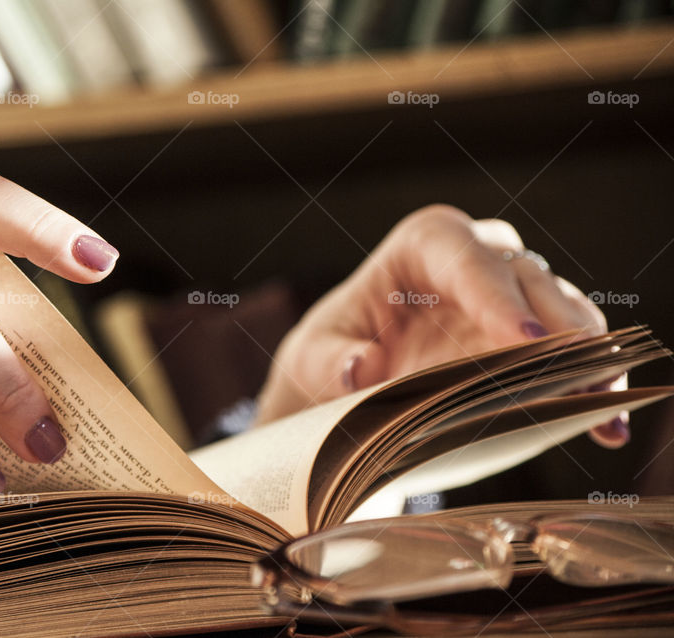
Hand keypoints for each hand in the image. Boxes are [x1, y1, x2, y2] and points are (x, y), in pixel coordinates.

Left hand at [255, 205, 626, 447]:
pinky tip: (605, 425)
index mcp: (423, 245)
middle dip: (558, 326)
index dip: (496, 294)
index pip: (465, 257)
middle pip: (528, 279)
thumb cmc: (332, 351)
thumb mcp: (313, 356)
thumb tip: (360, 368)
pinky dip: (592, 382)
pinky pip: (573, 350)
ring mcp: (511, 294)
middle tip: (582, 373)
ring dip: (589, 358)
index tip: (522, 336)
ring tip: (603, 406)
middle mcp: (477, 258)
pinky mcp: (531, 334)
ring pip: (564, 310)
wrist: (351, 374)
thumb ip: (330, 361)